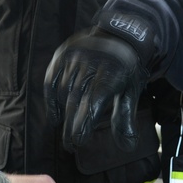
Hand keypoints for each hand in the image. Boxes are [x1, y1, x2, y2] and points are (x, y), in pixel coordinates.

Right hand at [44, 27, 148, 150]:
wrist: (120, 35)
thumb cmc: (126, 70)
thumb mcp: (131, 91)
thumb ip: (125, 118)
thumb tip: (128, 147)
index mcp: (111, 74)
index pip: (92, 104)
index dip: (82, 124)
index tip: (78, 142)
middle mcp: (91, 64)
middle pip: (76, 101)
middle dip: (71, 126)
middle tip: (70, 146)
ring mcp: (74, 58)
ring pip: (64, 92)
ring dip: (64, 114)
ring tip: (67, 132)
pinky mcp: (62, 54)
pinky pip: (51, 81)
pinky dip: (51, 100)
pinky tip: (55, 116)